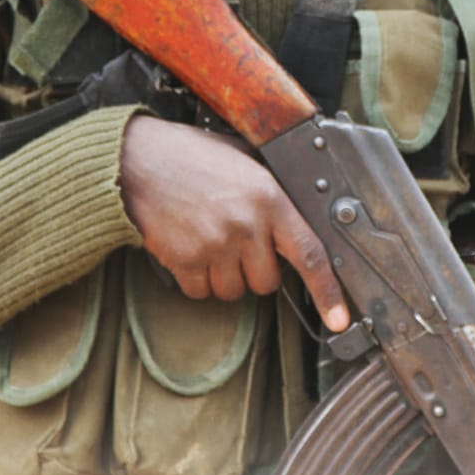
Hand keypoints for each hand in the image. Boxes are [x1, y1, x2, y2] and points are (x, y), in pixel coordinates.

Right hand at [120, 116, 349, 331]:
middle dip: (254, 270)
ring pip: (233, 291)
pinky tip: (189, 247)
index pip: (309, 253)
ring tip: (209, 240)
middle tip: (236, 242)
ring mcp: (214, 245)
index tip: (337, 319)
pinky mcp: (185, 260)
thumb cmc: (189, 155)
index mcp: (268, 198)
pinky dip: (196, 279)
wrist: (136, 160)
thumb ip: (271, 192)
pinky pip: (200, 292)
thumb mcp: (243, 159)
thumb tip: (295, 221)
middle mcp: (246, 225)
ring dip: (224, 276)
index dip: (327, 292)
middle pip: (267, 282)